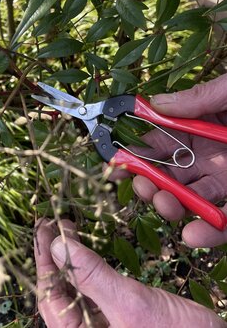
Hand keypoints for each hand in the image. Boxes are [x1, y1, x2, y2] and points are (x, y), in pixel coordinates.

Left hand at [34, 218, 224, 327]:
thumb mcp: (130, 304)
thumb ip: (91, 276)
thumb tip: (58, 244)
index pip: (49, 297)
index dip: (43, 260)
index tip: (44, 228)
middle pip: (59, 295)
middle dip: (54, 258)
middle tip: (53, 225)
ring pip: (74, 292)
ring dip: (69, 260)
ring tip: (67, 232)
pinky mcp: (118, 323)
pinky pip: (93, 294)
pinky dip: (87, 269)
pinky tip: (87, 252)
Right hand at [118, 74, 226, 246]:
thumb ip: (197, 99)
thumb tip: (153, 105)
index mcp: (201, 122)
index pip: (159, 137)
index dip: (135, 148)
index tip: (116, 160)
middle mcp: (210, 151)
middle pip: (170, 170)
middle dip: (149, 180)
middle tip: (141, 186)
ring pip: (192, 197)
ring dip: (172, 205)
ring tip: (164, 205)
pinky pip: (225, 219)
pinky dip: (208, 229)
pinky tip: (193, 233)